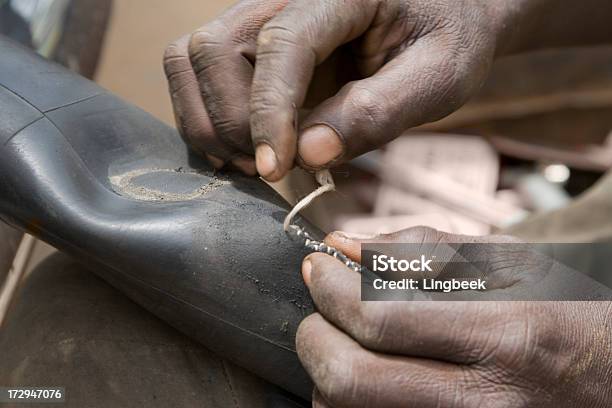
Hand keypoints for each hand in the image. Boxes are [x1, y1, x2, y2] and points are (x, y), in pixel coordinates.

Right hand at [164, 0, 520, 179]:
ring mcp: (259, 18)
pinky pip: (196, 74)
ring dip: (211, 122)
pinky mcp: (250, 44)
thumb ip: (379, 111)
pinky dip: (207, 118)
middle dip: (233, 121)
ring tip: (259, 160)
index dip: (269, 111)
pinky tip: (246, 148)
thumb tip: (309, 152)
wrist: (440, 16)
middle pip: (213, 49)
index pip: (282, 43)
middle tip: (274, 168)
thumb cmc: (447, 39)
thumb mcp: (440, 76)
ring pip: (190, 59)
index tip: (275, 169)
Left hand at [296, 227, 611, 406]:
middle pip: (350, 380)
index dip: (330, 289)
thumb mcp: (509, 266)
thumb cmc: (564, 316)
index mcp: (503, 337)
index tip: (317, 267)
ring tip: (345, 343)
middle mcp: (484, 401)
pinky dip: (350, 403)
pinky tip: (369, 375)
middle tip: (319, 311)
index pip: (379, 318)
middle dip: (315, 337)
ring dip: (328, 375)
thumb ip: (421, 251)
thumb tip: (344, 244)